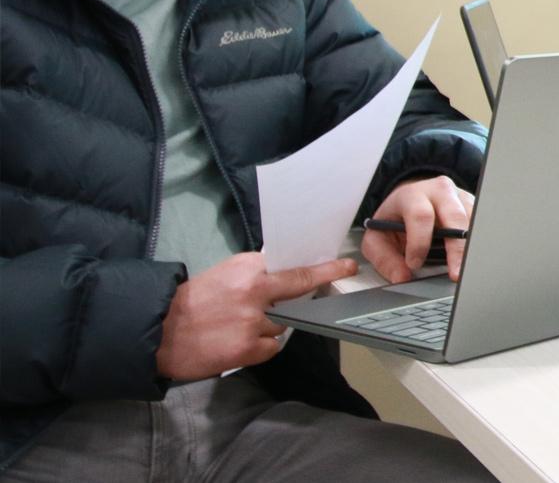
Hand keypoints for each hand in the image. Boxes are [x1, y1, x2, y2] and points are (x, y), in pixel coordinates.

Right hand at [155, 252, 356, 382]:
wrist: (157, 332)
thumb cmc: (190, 301)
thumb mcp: (223, 275)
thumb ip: (254, 275)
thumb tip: (283, 274)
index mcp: (247, 270)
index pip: (292, 268)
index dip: (321, 269)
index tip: (343, 266)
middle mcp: (255, 293)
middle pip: (299, 291)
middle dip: (321, 282)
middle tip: (339, 273)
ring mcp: (254, 323)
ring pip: (283, 324)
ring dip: (271, 325)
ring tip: (240, 324)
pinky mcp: (249, 349)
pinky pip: (271, 346)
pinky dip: (261, 346)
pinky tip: (239, 342)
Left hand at [360, 174, 474, 283]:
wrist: (409, 202)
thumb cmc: (394, 220)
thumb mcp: (377, 238)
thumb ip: (385, 259)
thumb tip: (402, 277)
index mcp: (412, 195)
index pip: (420, 215)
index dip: (419, 242)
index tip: (414, 264)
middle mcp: (439, 190)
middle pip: (455, 216)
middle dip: (457, 249)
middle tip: (456, 274)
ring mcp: (460, 196)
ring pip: (473, 220)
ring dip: (471, 247)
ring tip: (466, 269)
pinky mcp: (474, 206)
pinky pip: (482, 224)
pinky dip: (478, 243)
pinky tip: (472, 260)